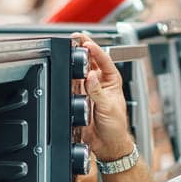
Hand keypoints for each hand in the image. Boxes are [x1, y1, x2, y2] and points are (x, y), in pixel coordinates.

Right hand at [72, 32, 133, 160]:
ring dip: (74, 61)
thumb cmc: (116, 126)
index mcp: (112, 80)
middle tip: (74, 38)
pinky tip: (64, 70)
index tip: (87, 43)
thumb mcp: (109, 107)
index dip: (95, 50)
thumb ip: (98, 92)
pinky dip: (67, 77)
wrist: (107, 144)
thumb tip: (90, 77)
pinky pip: (71, 85)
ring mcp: (88, 89)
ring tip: (67, 49)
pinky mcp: (78, 98)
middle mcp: (99, 82)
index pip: (104, 59)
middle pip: (90, 60)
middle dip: (83, 48)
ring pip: (79, 70)